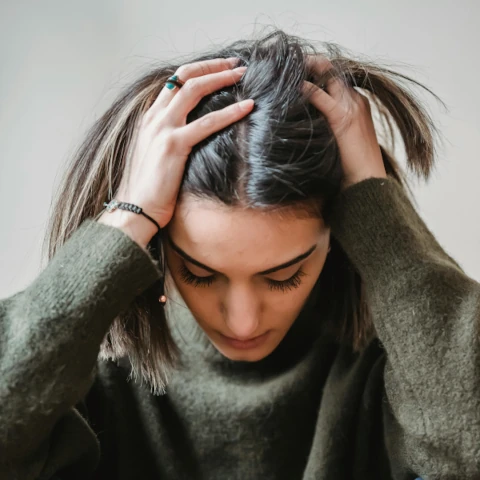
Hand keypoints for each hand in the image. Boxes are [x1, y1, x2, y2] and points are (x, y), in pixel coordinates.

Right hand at [99, 58, 253, 244]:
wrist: (135, 208)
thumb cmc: (150, 188)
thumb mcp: (156, 154)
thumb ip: (170, 137)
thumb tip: (194, 132)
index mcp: (150, 118)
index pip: (175, 81)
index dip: (199, 70)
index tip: (221, 68)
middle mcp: (154, 117)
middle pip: (185, 77)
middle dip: (213, 66)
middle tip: (237, 65)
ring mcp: (162, 129)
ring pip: (194, 91)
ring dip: (221, 78)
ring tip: (243, 75)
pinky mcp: (173, 145)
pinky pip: (207, 123)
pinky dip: (230, 112)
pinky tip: (247, 107)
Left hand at [302, 55, 385, 190]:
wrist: (367, 180)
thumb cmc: (352, 165)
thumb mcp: (341, 139)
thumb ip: (329, 125)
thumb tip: (307, 121)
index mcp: (358, 104)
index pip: (337, 78)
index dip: (318, 71)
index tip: (299, 69)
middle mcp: (356, 100)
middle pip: (333, 72)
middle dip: (311, 64)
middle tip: (289, 62)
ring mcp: (352, 107)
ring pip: (328, 77)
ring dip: (307, 69)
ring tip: (287, 67)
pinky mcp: (343, 118)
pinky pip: (321, 97)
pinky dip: (307, 89)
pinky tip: (293, 86)